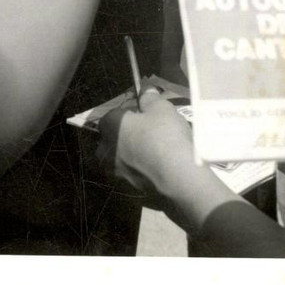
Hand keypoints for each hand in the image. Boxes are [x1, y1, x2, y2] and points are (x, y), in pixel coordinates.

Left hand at [96, 87, 216, 224]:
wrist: (178, 179)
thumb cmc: (165, 136)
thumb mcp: (161, 107)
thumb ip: (149, 97)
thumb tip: (145, 90)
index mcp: (110, 127)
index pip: (114, 114)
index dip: (130, 112)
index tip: (146, 114)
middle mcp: (106, 152)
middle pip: (113, 139)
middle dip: (126, 136)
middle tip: (149, 133)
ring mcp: (117, 175)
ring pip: (122, 160)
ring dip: (134, 156)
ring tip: (156, 153)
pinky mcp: (130, 193)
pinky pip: (134, 177)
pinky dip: (143, 173)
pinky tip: (160, 170)